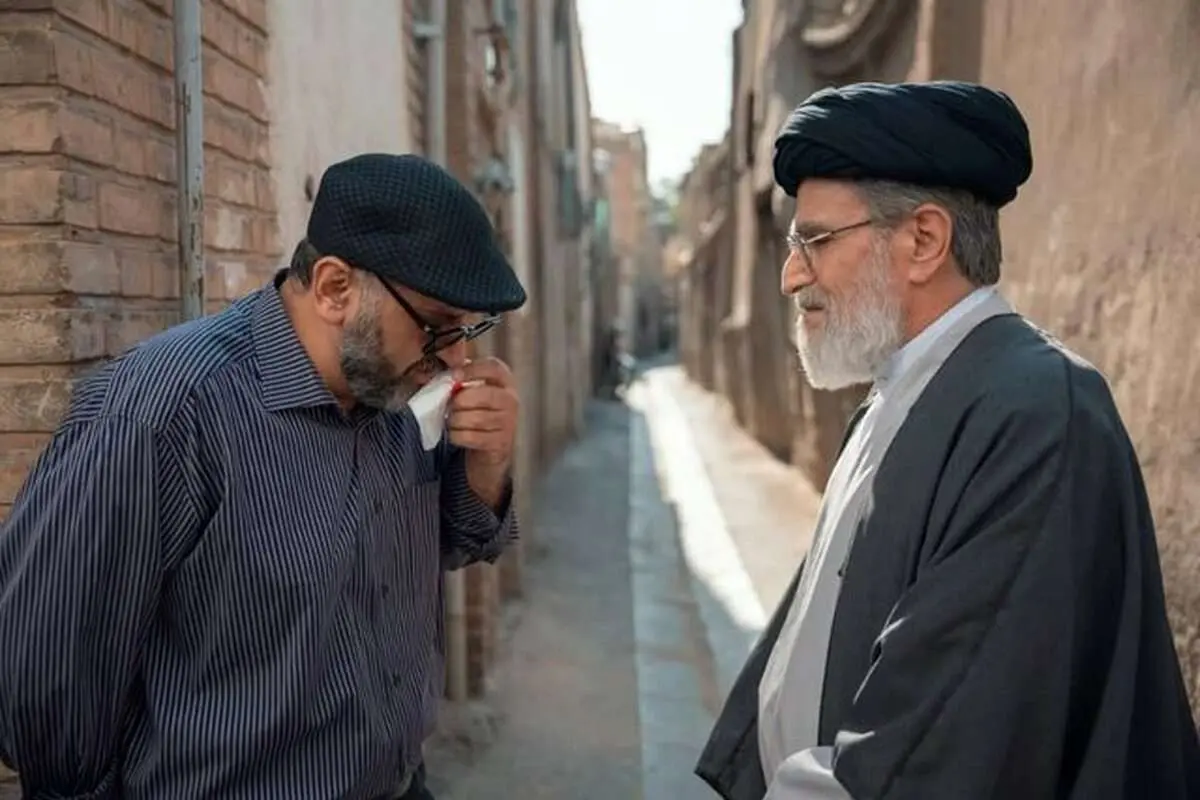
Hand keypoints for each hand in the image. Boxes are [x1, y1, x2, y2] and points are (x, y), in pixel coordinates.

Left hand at [448, 358, 518, 507]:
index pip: (493, 368)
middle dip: (459, 401)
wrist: (486, 445)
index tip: (454, 376)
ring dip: (456, 420)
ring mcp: (508, 423)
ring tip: (450, 420)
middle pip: (484, 395)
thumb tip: (436, 375)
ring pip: (476, 418)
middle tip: (449, 406)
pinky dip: (457, 435)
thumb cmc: (473, 411)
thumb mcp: (469, 391)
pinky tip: (455, 433)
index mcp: (504, 381)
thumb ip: (457, 380)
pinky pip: (472, 437)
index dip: (472, 370)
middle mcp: (511, 400)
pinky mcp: (500, 443)